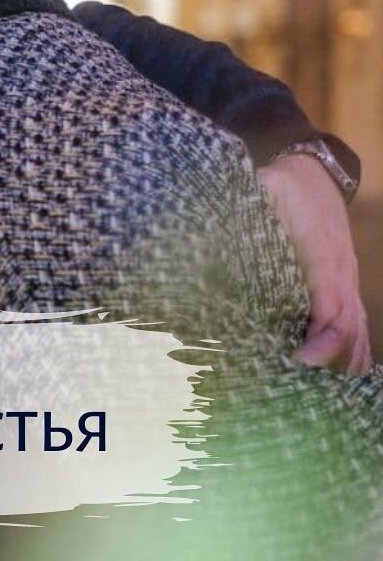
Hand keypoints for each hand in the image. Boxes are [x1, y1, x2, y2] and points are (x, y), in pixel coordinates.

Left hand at [259, 154, 370, 373]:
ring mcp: (348, 281)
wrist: (315, 173)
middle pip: (349, 333)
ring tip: (316, 392)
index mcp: (322, 259)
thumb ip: (242, 209)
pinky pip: (358, 323)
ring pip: (358, 332)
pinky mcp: (345, 284)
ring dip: (342, 362)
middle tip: (295, 385)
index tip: (297, 361)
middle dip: (329, 364)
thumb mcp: (262, 189)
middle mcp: (342, 276)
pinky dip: (354, 352)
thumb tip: (207, 228)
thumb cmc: (284, 185)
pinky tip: (342, 375)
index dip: (321, 344)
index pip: (333, 313)